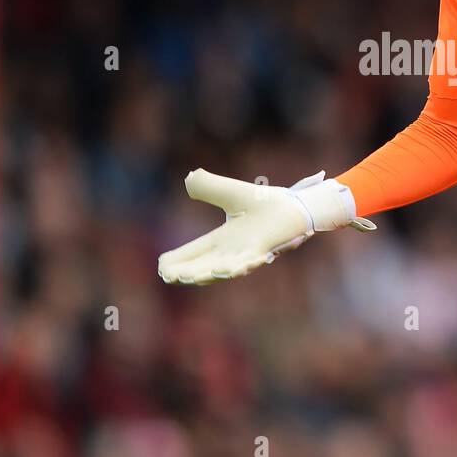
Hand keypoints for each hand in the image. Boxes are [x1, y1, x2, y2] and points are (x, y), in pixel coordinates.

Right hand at [158, 169, 374, 285]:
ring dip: (206, 274)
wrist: (295, 206)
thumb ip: (209, 187)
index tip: (160, 267)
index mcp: (222, 241)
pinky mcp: (265, 250)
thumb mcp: (232, 194)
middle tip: (168, 276)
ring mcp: (249, 254)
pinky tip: (223, 271)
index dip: (178, 261)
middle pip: (204, 266)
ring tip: (188, 278)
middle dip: (186, 273)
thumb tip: (188, 179)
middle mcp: (234, 252)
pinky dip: (238, 267)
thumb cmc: (268, 203)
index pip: (194, 253)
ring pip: (224, 270)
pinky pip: (249, 261)